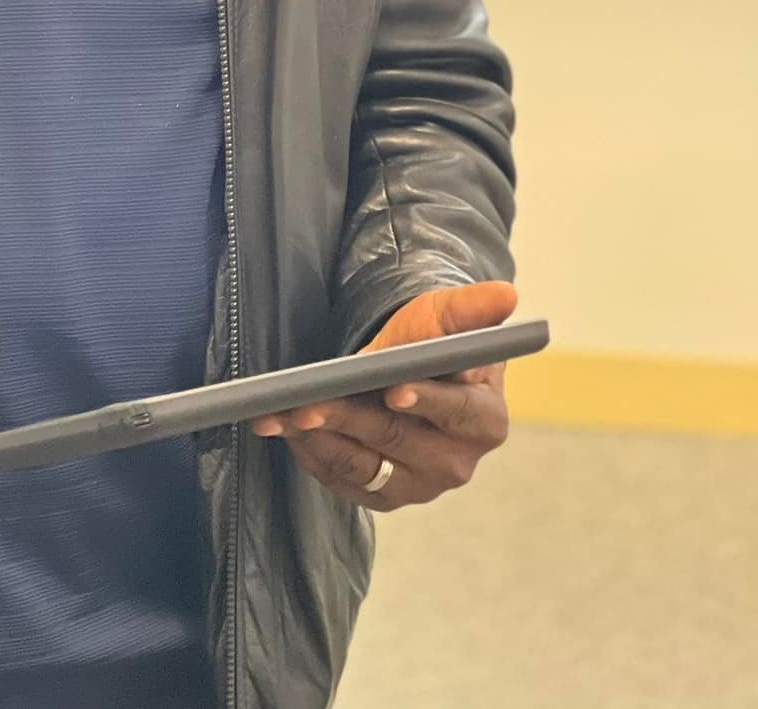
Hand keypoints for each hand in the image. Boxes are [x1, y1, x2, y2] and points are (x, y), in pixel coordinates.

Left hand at [251, 280, 516, 510]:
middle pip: (397, 440)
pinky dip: (313, 455)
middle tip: (306, 404)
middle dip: (348, 418)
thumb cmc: (431, 342)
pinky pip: (344, 481)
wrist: (409, 374)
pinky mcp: (385, 495)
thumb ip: (472, 308)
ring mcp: (420, 484)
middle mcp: (456, 462)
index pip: (457, 413)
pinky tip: (286, 431)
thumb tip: (507, 294)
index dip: (425, 402)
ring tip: (282, 414)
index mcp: (485, 420)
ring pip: (365, 466)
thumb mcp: (447, 317)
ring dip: (320, 440)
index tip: (392, 391)